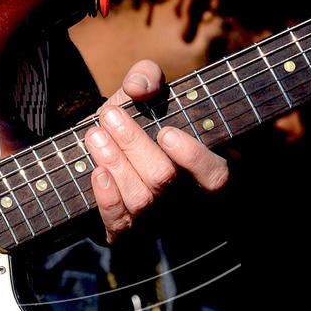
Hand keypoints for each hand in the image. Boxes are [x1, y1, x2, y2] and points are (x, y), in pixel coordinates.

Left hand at [85, 59, 229, 242]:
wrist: (102, 152)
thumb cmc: (133, 122)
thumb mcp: (143, 93)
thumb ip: (147, 76)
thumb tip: (139, 88)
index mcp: (200, 169)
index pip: (215, 177)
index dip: (194, 158)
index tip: (166, 132)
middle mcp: (182, 200)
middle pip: (164, 179)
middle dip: (134, 145)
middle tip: (110, 116)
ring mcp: (154, 220)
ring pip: (141, 200)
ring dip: (115, 164)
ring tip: (95, 135)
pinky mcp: (125, 234)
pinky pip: (120, 225)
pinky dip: (107, 199)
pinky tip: (97, 173)